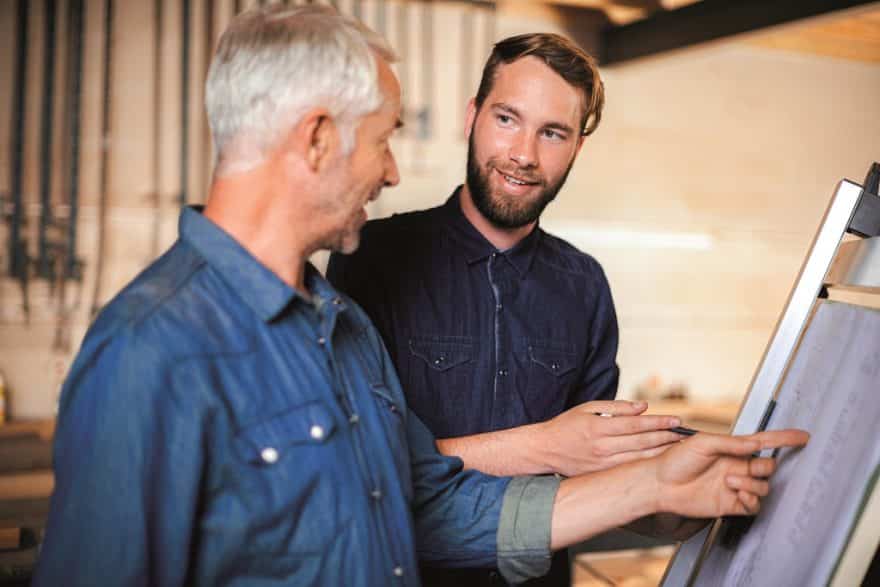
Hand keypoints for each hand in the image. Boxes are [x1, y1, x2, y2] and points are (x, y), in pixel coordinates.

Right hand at [539, 400, 683, 475]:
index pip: (636, 424)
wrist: (544, 450)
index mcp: (599, 428)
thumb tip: (642, 407)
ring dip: (662, 453)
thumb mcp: (587, 408)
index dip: (659, 422)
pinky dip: (647, 465)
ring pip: (639, 459)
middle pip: (642, 443)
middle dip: (667, 438)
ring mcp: (603, 464)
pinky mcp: (602, 474)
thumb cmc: (565, 426)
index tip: (676, 420)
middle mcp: (602, 448)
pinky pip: (629, 469)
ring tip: (679, 449)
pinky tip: (659, 462)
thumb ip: (616, 407)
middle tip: (686, 435)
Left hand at [654, 429, 808, 518]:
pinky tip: (736, 493)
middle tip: (743, 468)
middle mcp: (736, 466)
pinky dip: (750, 500)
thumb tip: (755, 442)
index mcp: (731, 449)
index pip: (764, 442)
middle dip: (763, 467)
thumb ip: (731, 443)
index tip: (803, 436)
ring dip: (752, 484)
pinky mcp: (730, 504)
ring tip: (729, 481)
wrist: (659, 484)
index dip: (784, 439)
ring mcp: (734, 486)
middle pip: (768, 467)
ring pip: (763, 487)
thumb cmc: (674, 459)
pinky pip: (753, 506)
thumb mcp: (702, 443)